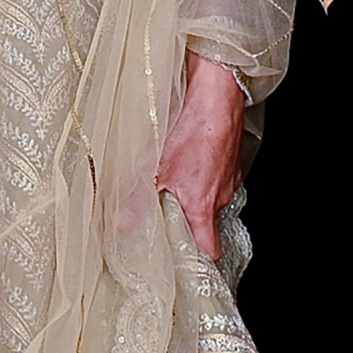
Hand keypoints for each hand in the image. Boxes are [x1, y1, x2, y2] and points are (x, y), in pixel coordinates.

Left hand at [156, 51, 245, 259]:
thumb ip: (137, 200)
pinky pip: (217, 168)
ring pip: (211, 190)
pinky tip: (187, 150)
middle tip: (166, 209)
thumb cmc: (192, 128)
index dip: (198, 259)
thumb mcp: (156, 167)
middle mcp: (221, 194)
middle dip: (188, 216)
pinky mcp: (231, 151)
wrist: (217, 90)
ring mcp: (230, 172)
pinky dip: (203, 164)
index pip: (209, 249)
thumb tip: (121, 226)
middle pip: (206, 219)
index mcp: (204, 206)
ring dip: (195, 186)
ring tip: (174, 174)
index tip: (185, 262)